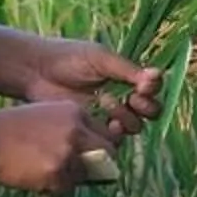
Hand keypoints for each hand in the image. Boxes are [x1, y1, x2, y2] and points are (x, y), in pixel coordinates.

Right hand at [0, 98, 120, 194]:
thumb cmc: (10, 129)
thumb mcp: (45, 116)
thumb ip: (70, 129)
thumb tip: (93, 154)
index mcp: (75, 112)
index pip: (104, 133)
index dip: (100, 147)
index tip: (93, 157)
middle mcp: (76, 130)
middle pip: (108, 152)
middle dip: (101, 165)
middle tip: (86, 173)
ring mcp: (68, 151)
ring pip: (85, 173)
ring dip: (70, 177)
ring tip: (44, 170)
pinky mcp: (57, 172)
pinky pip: (66, 187)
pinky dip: (54, 187)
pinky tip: (35, 177)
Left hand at [18, 37, 163, 143]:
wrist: (38, 71)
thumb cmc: (69, 58)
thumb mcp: (101, 58)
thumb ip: (128, 70)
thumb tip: (157, 77)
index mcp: (126, 77)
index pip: (152, 88)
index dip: (153, 90)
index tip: (144, 86)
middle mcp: (122, 98)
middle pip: (149, 111)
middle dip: (146, 107)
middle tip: (133, 99)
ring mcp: (108, 116)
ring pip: (134, 126)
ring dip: (127, 117)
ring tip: (107, 102)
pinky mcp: (93, 130)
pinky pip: (114, 139)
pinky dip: (115, 132)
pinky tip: (106, 123)